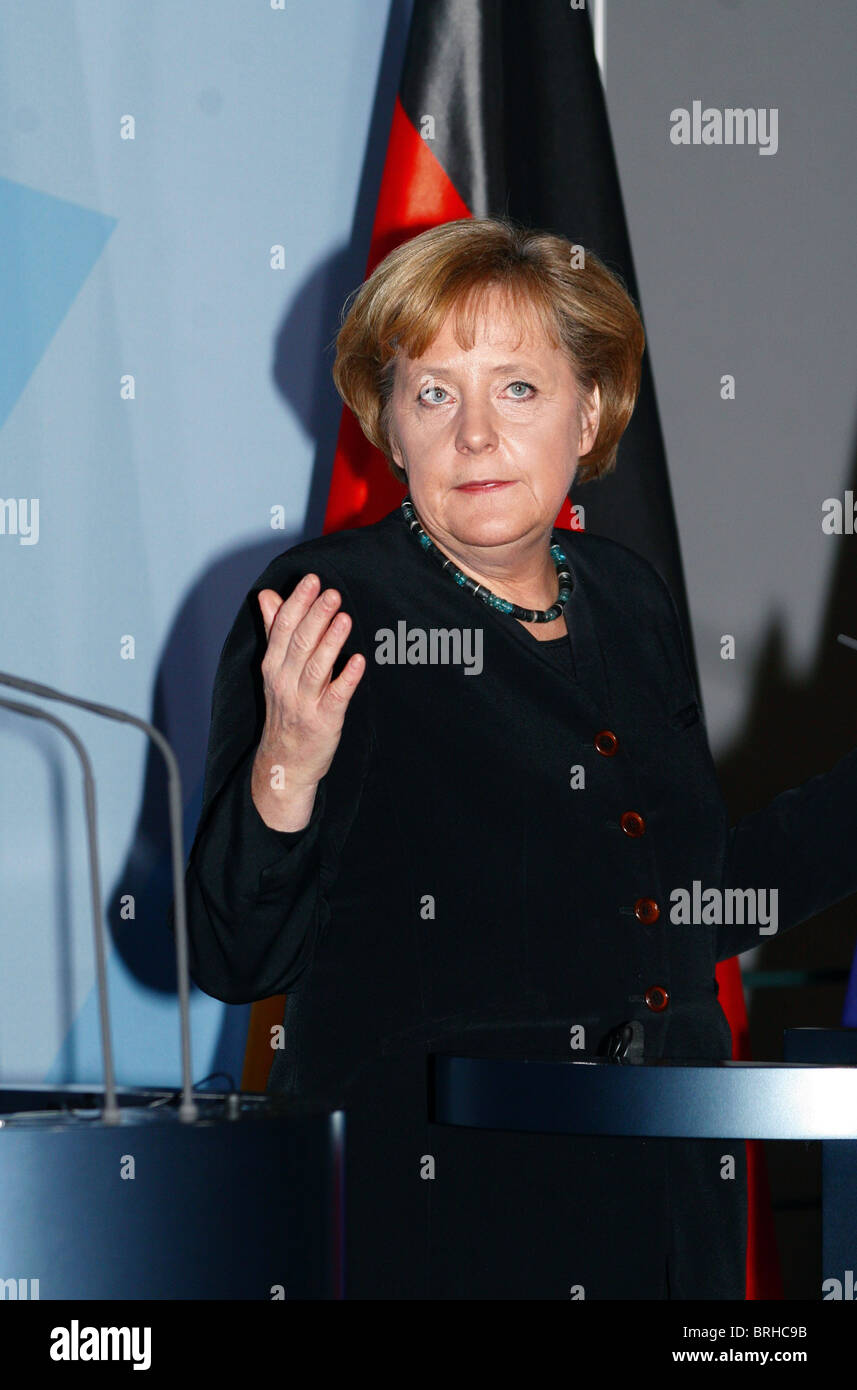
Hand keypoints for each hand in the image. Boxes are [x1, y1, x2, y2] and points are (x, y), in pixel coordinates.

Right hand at [254, 574, 364, 796]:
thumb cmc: (285, 710)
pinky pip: (336, 697)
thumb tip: (268, 595)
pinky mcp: (324, 721)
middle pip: (299, 643)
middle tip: (332, 593)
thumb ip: (274, 630)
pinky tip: (358, 661)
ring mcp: (304, 703)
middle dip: (315, 616)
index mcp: (273, 665)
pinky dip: (347, 678)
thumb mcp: (274, 669)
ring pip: (316, 667)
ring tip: (344, 618)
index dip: (298, 603)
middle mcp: (285, 682)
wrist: (285, 763)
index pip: (282, 628)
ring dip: (330, 642)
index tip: (312, 580)